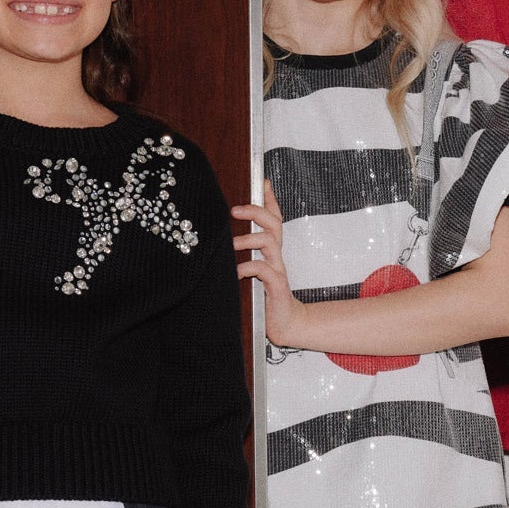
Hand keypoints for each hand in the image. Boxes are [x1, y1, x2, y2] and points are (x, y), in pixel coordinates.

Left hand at [234, 179, 307, 348]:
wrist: (285, 325)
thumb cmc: (266, 298)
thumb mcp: (253, 273)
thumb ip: (244, 256)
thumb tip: (222, 241)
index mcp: (272, 252)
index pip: (275, 219)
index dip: (270, 199)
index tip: (263, 182)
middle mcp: (277, 257)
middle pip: (274, 224)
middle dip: (256, 211)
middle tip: (234, 210)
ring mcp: (278, 271)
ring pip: (270, 243)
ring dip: (249, 239)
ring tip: (232, 244)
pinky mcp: (276, 288)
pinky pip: (265, 271)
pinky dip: (249, 268)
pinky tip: (236, 273)